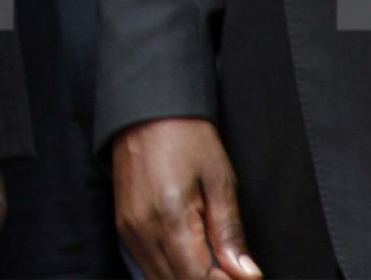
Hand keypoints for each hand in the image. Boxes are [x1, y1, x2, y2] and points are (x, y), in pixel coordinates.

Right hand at [112, 118, 262, 279]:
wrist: (145, 109)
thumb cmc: (187, 138)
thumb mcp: (220, 180)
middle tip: (232, 271)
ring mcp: (128, 231)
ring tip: (216, 266)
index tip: (243, 276)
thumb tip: (246, 274)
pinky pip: (147, 265)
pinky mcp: (123, 227)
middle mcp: (142, 231)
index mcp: (170, 218)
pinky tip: (192, 259)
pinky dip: (171, 272)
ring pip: (159, 279)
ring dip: (189, 278)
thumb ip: (229, 232)